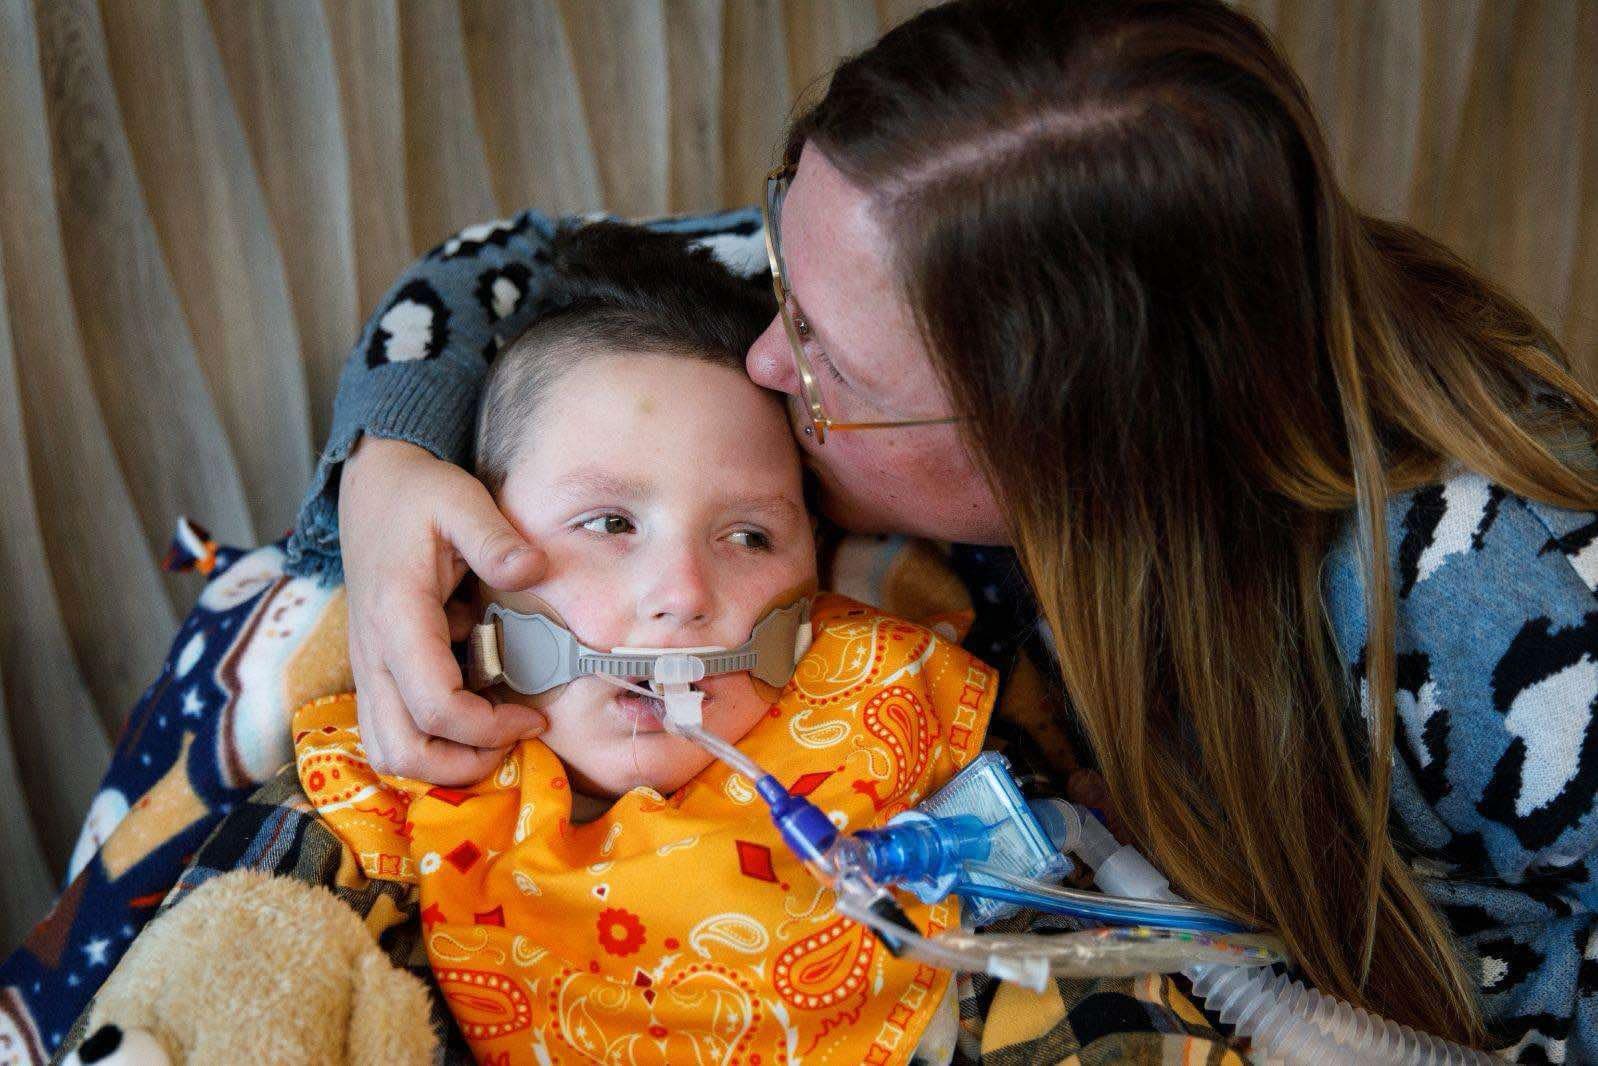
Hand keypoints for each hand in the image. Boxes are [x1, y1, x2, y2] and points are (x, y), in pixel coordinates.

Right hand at [338, 436, 547, 782]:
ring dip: (442, 761)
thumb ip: (496, 538)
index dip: (488, 728)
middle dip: (463, 764)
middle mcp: (373, 653)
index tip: (534, 718)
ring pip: (389, 750)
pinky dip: (430, 739)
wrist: (373, 486)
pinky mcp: (376, 669)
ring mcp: (369, 666)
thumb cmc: (418, 495)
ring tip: (494, 735)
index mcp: (397, 617)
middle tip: (514, 739)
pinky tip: (473, 706)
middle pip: (402, 751)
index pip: (435, 707)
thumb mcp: (461, 500)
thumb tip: (535, 571)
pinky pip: (391, 729)